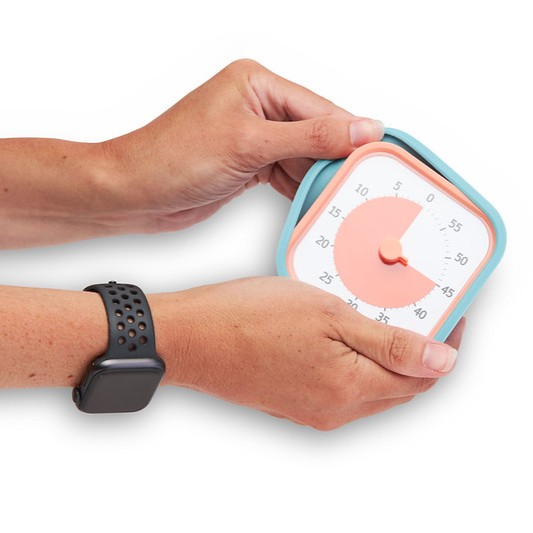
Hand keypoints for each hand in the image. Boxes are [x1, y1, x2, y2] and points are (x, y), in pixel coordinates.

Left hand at [105, 59, 383, 232]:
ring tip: (341, 201)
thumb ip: (309, 136)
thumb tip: (362, 128)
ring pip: (302, 157)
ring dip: (318, 180)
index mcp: (258, 84)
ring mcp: (254, 137)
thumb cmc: (174, 157)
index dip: (351, 136)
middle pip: (315, 134)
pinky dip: (299, 190)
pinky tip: (314, 204)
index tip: (379, 160)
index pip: (320, 110)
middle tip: (361, 189)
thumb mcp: (249, 143)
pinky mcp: (249, 164)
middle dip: (335, 163)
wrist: (135, 192)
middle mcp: (258, 106)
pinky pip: (287, 174)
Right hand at [152, 277, 463, 429]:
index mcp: (350, 388)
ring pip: (370, 385)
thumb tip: (443, 361)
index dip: (442, 345)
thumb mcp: (329, 314)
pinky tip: (339, 332)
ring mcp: (312, 409)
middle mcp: (335, 409)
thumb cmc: (249, 319)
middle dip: (415, 350)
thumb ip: (390, 343)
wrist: (192, 338)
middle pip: (398, 384)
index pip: (422, 375)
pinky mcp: (293, 402)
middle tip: (410, 309)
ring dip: (382, 354)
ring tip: (372, 314)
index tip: (446, 315)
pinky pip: (341, 386)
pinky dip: (353, 361)